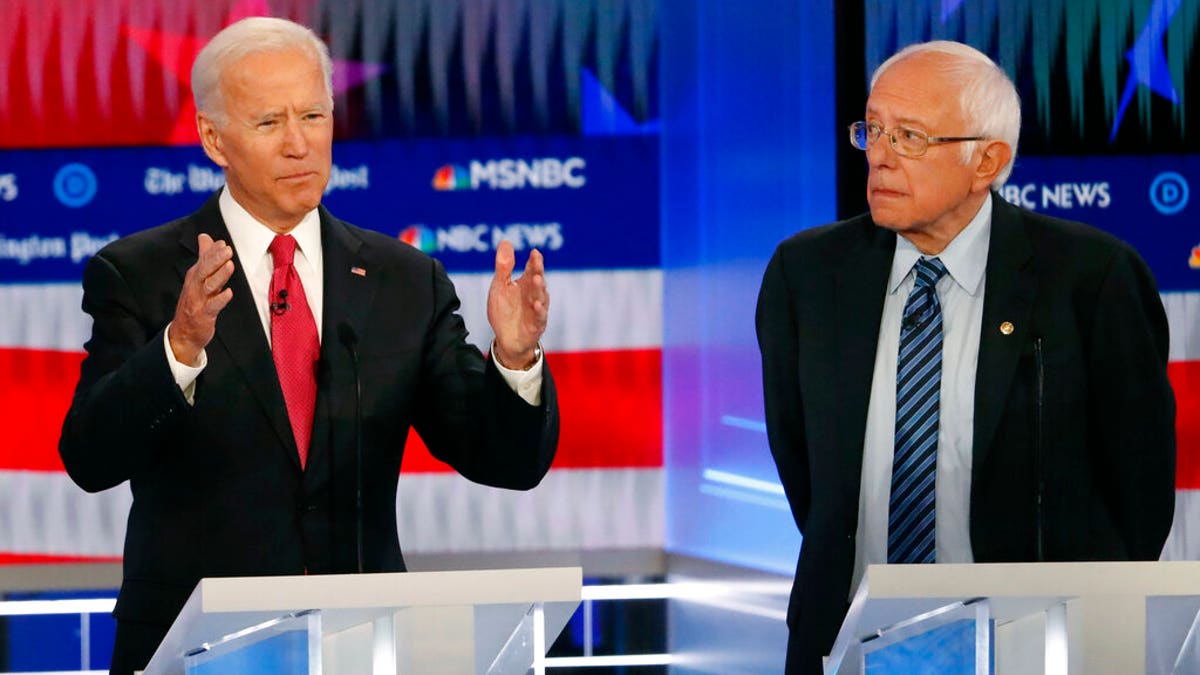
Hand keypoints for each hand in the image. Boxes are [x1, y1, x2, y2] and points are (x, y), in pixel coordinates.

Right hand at [168, 234, 234, 365]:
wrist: (183, 333)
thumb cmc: (194, 302)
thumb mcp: (198, 278)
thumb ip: (204, 257)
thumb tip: (205, 236)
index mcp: (195, 277)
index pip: (204, 261)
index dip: (212, 252)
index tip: (222, 243)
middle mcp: (195, 286)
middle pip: (204, 270)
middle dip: (215, 259)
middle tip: (227, 249)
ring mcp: (199, 301)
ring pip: (209, 286)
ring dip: (219, 275)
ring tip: (230, 265)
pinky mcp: (204, 315)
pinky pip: (213, 306)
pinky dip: (220, 299)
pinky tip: (229, 293)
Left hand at [487, 240, 548, 369]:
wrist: (507, 339)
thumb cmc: (504, 311)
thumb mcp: (500, 287)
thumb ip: (504, 266)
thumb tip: (506, 241)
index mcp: (525, 283)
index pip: (532, 268)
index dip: (534, 260)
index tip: (534, 252)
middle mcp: (534, 294)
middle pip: (538, 279)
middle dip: (538, 270)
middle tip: (537, 261)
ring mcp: (537, 309)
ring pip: (540, 297)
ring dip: (538, 288)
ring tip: (535, 279)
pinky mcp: (536, 325)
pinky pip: (539, 317)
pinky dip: (539, 310)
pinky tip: (536, 304)